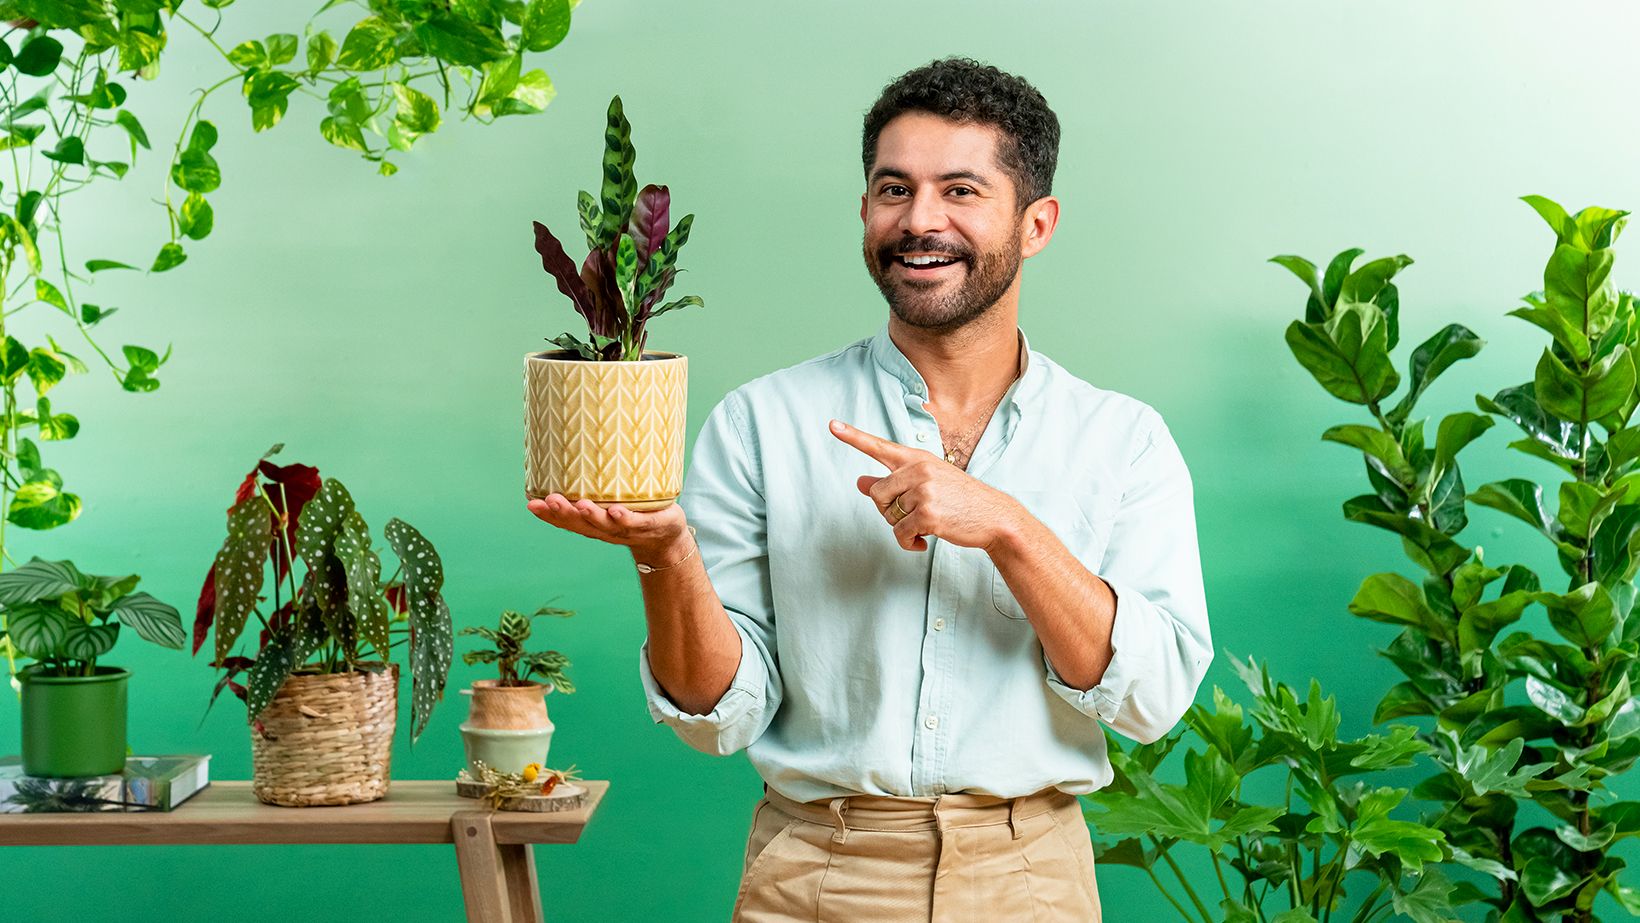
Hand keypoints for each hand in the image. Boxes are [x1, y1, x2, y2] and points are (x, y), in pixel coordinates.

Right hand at [526, 494, 690, 559]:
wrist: (667, 537)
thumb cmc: (634, 512)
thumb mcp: (613, 497)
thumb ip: (597, 481)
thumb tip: (579, 442)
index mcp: (592, 524)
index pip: (566, 521)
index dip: (548, 515)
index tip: (531, 503)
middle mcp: (605, 529)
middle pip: (581, 524)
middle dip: (564, 513)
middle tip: (549, 500)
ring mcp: (626, 529)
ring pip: (606, 524)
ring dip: (592, 516)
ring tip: (580, 504)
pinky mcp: (649, 524)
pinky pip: (635, 522)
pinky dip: (624, 518)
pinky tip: (615, 510)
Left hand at [829, 419, 1023, 552]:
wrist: (994, 516)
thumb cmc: (960, 499)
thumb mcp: (928, 483)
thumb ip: (894, 482)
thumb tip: (860, 482)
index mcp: (917, 458)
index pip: (880, 447)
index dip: (853, 437)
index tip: (832, 425)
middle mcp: (919, 470)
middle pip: (876, 494)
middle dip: (888, 511)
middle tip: (911, 515)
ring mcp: (924, 491)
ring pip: (888, 516)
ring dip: (903, 528)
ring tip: (926, 525)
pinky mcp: (928, 513)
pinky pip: (900, 534)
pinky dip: (908, 543)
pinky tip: (924, 541)